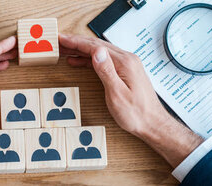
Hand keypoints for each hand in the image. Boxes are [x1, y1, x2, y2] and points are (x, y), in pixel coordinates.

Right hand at [59, 34, 202, 166]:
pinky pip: (104, 60)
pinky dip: (89, 59)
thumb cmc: (136, 114)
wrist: (152, 124)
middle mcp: (127, 60)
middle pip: (97, 46)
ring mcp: (127, 65)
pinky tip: (79, 61)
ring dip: (81, 50)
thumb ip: (106, 71)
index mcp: (125, 63)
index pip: (95, 47)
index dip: (76, 42)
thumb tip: (97, 52)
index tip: (62, 39)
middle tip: (59, 42)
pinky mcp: (126, 72)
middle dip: (76, 43)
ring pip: (100, 52)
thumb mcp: (117, 94)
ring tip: (65, 50)